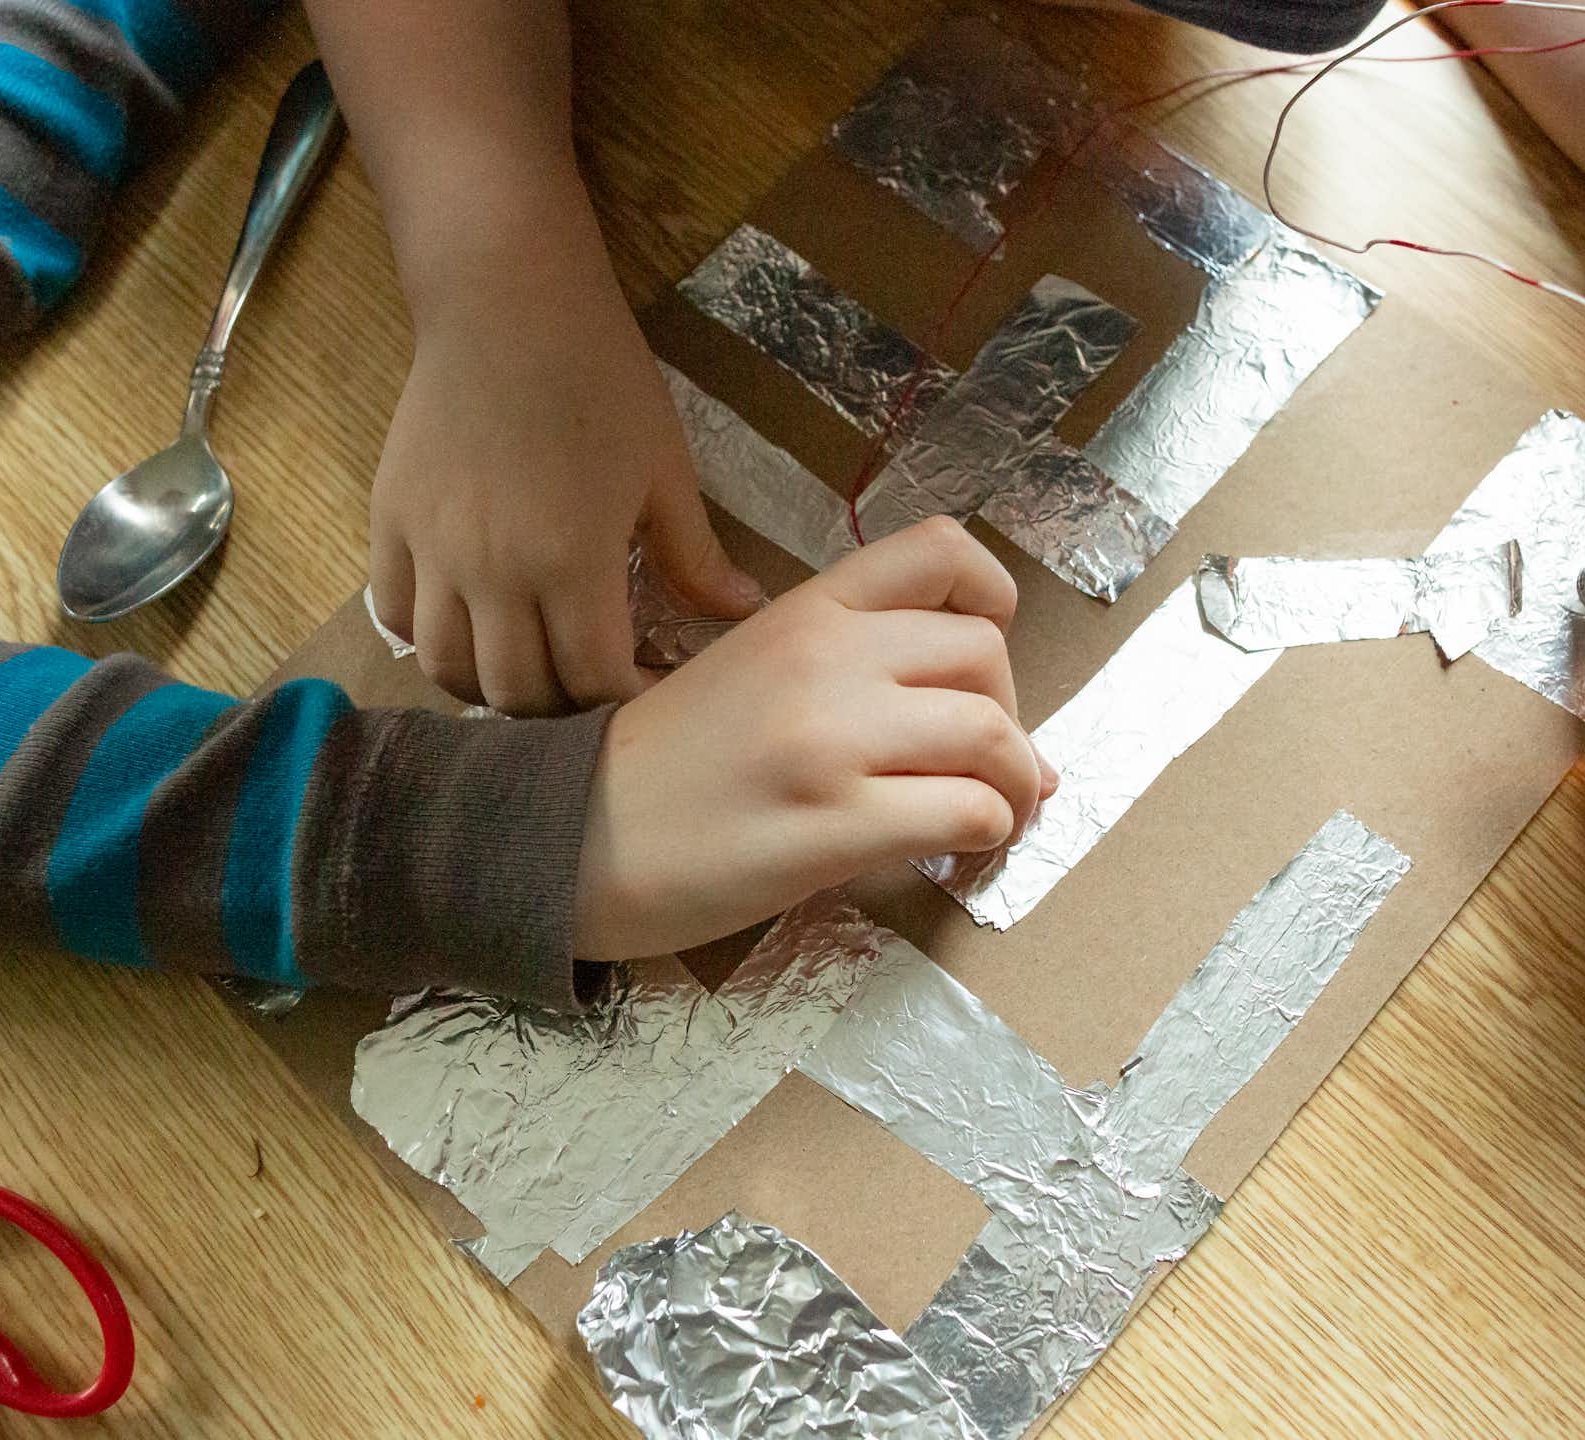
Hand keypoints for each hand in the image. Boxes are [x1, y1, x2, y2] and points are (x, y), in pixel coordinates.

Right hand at [368, 277, 760, 715]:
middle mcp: (491, 572)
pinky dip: (431, 637)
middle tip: (592, 683)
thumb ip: (696, 557)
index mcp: (570, 562)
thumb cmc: (601, 378)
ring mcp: (431, 551)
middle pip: (517, 692)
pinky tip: (469, 623)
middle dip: (563, 707)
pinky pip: (395, 614)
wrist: (507, 302)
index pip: (592, 679)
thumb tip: (745, 612)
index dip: (627, 698)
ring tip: (529, 666)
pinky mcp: (389, 523)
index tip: (650, 687)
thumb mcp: (664, 470)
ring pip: (446, 669)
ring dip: (491, 685)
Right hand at [572, 518, 1057, 959]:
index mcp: (805, 612)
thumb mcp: (746, 671)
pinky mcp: (834, 826)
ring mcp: (831, 742)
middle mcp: (825, 660)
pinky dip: (986, 834)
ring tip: (994, 820)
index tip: (984, 663)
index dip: (992, 598)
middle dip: (1011, 718)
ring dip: (1015, 786)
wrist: (569, 837)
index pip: (941, 550)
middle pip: (986, 655)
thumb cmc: (661, 767)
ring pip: (993, 736)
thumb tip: (973, 713)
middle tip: (986, 771)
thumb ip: (842, 666)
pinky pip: (967, 813)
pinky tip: (957, 854)